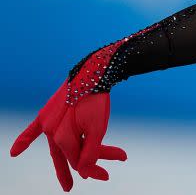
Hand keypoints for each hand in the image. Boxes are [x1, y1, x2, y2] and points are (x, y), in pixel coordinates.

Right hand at [9, 80, 126, 191]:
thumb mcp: (99, 128)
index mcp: (62, 137)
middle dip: (89, 164)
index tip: (122, 158)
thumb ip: (91, 152)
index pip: (80, 159)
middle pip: (71, 154)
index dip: (99, 164)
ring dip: (71, 157)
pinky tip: (14, 152)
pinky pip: (31, 131)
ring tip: (68, 181)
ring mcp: (47, 123)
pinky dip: (24, 141)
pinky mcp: (46, 113)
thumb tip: (86, 172)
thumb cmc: (96, 100)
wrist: (92, 73)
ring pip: (61, 146)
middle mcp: (51, 132)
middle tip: (103, 176)